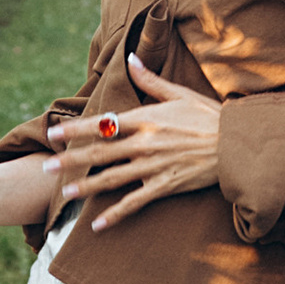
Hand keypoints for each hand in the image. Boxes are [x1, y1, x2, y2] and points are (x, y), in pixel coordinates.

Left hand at [50, 55, 223, 231]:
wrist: (237, 145)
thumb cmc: (209, 116)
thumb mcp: (179, 94)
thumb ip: (150, 80)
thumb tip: (131, 59)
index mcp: (146, 119)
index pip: (104, 124)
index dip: (77, 129)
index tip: (55, 132)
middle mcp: (145, 144)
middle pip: (101, 153)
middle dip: (72, 160)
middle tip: (48, 166)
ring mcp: (154, 167)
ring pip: (112, 178)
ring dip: (87, 187)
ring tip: (65, 193)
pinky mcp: (165, 186)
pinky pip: (135, 202)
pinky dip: (116, 214)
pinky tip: (98, 224)